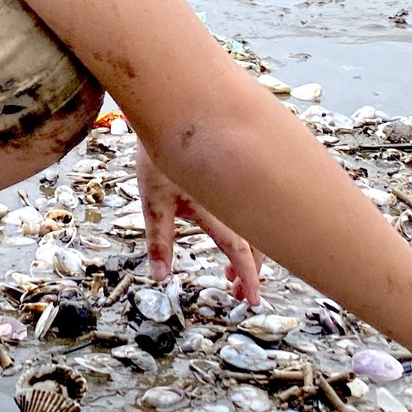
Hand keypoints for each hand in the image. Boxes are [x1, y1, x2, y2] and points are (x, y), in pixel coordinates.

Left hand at [136, 139, 262, 302]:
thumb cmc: (159, 154)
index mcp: (216, 208)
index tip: (252, 300)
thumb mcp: (153, 201)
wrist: (172, 110)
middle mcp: (234, 199)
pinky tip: (235, 232)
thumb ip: (159, 240)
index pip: (239, 250)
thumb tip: (160, 276)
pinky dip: (250, 228)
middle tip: (237, 292)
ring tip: (231, 272)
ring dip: (251, 251)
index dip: (249, 278)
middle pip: (256, 242)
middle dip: (251, 271)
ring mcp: (238, 187)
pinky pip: (254, 208)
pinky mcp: (238, 176)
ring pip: (258, 225)